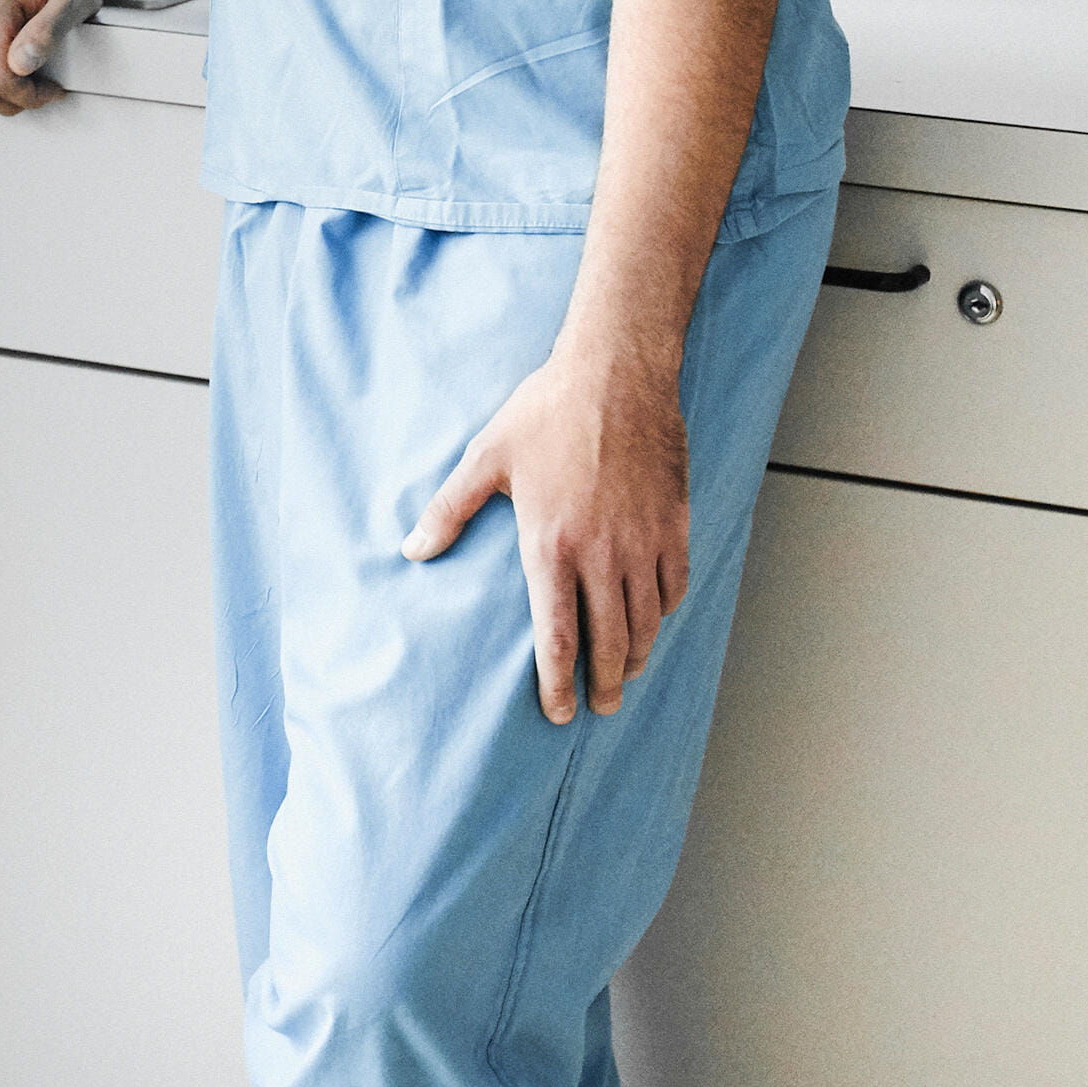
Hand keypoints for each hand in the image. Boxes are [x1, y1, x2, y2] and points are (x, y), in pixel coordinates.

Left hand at [405, 327, 695, 722]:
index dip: (556, 684)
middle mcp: (601, 555)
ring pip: (647, 622)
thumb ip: (449, 510)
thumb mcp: (485, 458)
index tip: (556, 713)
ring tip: (623, 674)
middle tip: (597, 707)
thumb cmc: (545, 411)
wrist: (616, 373)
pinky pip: (675, 586)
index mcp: (550, 546)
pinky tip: (653, 620)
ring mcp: (643, 542)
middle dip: (601, 685)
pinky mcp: (675, 524)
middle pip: (608, 643)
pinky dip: (664, 612)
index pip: (557, 638)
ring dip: (635, 656)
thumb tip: (412, 550)